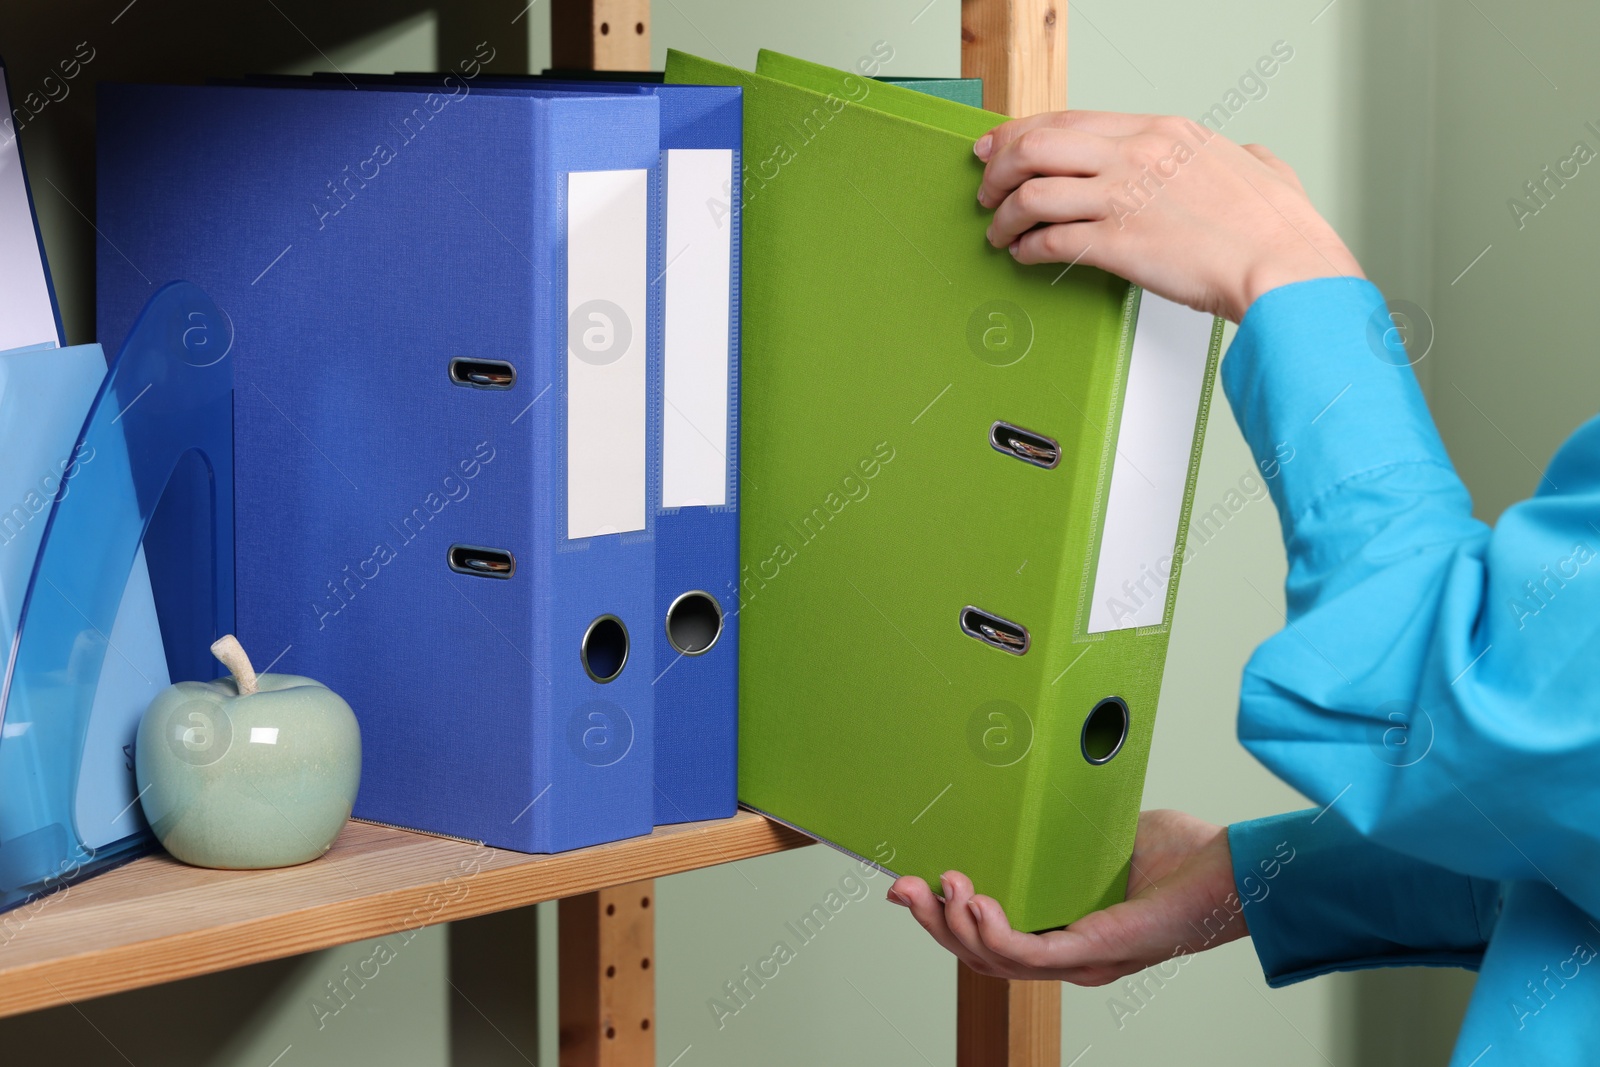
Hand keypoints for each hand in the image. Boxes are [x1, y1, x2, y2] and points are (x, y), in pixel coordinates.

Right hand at [887, 809, 1247, 983]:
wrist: (1235, 870)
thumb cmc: (1183, 859)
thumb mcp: (1101, 835)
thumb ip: (1062, 829)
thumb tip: (1022, 793)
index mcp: (1063, 928)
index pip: (987, 935)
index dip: (940, 916)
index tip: (907, 882)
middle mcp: (1068, 953)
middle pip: (977, 955)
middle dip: (931, 922)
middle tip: (902, 887)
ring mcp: (1081, 958)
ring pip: (994, 962)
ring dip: (957, 926)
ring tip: (945, 886)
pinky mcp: (1096, 951)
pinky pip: (1031, 956)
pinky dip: (995, 935)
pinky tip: (977, 906)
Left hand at [973, 112, 1364, 322]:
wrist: (1284, 269)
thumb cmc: (1277, 230)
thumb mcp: (1264, 169)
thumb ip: (1245, 157)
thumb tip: (1247, 156)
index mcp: (1162, 131)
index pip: (1069, 119)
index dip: (1022, 132)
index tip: (1001, 145)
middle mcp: (1136, 155)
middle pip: (1037, 145)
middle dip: (999, 168)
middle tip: (986, 188)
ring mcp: (1123, 197)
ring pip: (1032, 192)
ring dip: (1004, 215)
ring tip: (998, 232)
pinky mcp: (1116, 243)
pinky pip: (1048, 241)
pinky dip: (1026, 249)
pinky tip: (1025, 257)